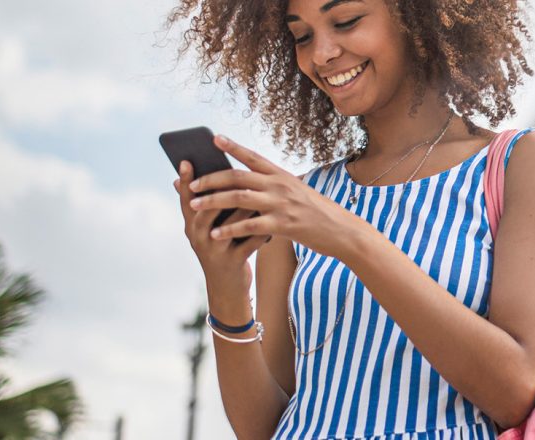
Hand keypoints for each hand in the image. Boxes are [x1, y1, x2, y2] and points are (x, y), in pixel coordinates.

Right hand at [174, 160, 270, 298]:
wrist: (227, 288)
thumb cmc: (221, 249)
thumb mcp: (209, 230)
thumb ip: (208, 206)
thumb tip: (207, 175)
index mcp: (191, 225)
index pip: (186, 198)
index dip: (187, 180)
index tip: (187, 159)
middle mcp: (198, 237)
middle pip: (205, 208)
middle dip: (219, 188)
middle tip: (234, 170)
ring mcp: (214, 250)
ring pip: (230, 223)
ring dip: (246, 206)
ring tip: (259, 191)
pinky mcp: (233, 262)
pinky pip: (249, 241)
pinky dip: (262, 229)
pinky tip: (273, 219)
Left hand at [187, 135, 368, 259]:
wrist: (342, 231)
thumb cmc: (317, 212)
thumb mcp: (297, 192)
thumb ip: (274, 186)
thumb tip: (248, 183)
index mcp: (282, 175)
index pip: (253, 157)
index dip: (233, 147)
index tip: (214, 138)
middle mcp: (280, 186)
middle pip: (238, 177)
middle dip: (211, 179)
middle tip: (192, 184)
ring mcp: (281, 205)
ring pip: (239, 198)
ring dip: (213, 201)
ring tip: (194, 205)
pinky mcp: (283, 225)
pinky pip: (249, 226)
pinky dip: (230, 229)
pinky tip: (215, 234)